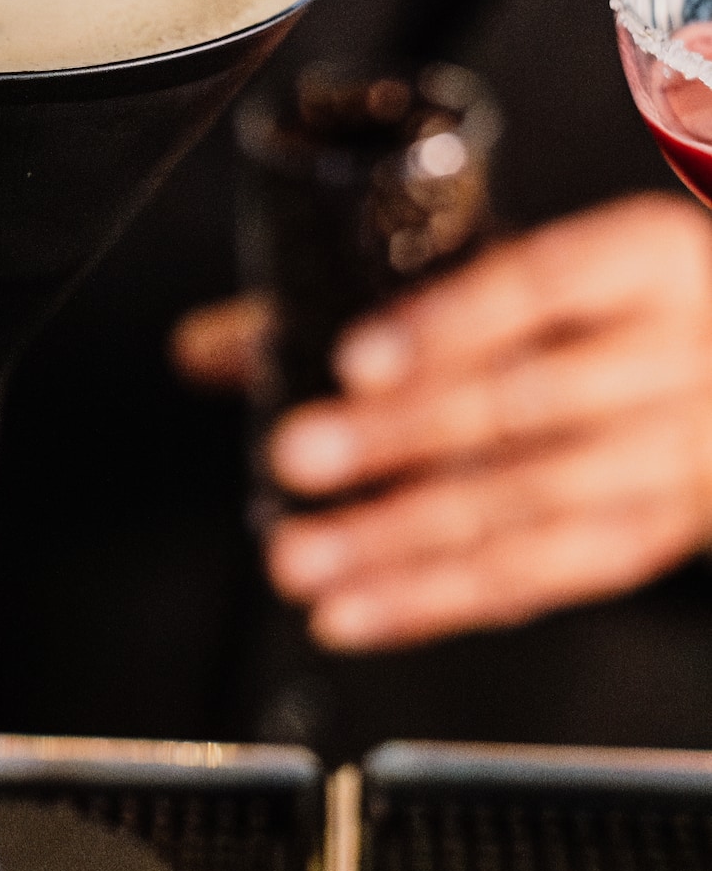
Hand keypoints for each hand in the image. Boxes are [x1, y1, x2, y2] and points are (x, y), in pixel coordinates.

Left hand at [250, 195, 711, 649]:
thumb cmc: (597, 311)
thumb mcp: (516, 270)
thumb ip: (363, 295)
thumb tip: (206, 348)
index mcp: (641, 260)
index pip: (542, 285)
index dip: (446, 326)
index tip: (353, 359)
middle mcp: (675, 356)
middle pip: (529, 403)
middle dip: (400, 439)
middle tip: (298, 457)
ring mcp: (675, 457)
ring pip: (531, 508)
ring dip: (401, 543)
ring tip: (302, 558)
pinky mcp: (649, 540)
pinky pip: (540, 581)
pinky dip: (437, 601)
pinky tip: (358, 610)